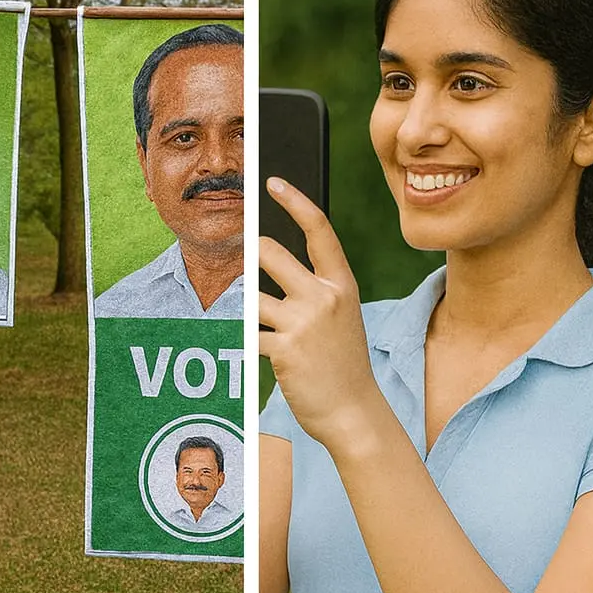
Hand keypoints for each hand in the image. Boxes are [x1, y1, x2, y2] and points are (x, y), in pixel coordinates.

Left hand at [258, 177, 384, 449]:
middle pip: (268, 253)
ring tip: (250, 322)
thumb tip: (271, 259)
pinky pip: (247, 334)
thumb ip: (314, 287)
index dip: (295, 202)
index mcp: (341, 284)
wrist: (352, 410)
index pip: (318, 230)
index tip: (272, 182)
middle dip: (247, 256)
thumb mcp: (339, 315)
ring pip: (249, 295)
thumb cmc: (341, 361)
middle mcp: (324, 297)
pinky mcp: (284, 349)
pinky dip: (242, 341)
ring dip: (240, 307)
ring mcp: (303, 322)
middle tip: (239, 267)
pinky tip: (250, 351)